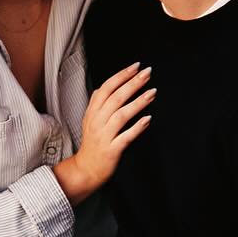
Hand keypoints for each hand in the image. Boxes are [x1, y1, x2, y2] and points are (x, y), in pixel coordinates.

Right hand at [54, 62, 154, 202]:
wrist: (85, 169)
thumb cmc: (92, 143)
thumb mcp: (89, 120)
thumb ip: (96, 103)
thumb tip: (104, 86)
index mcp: (92, 112)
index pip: (106, 88)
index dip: (121, 76)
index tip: (136, 66)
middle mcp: (96, 122)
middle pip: (115, 98)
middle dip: (132, 84)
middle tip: (147, 73)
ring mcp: (103, 136)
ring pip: (121, 115)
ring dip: (137, 103)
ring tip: (152, 93)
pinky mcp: (111, 150)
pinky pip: (125, 137)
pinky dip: (137, 127)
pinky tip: (148, 119)